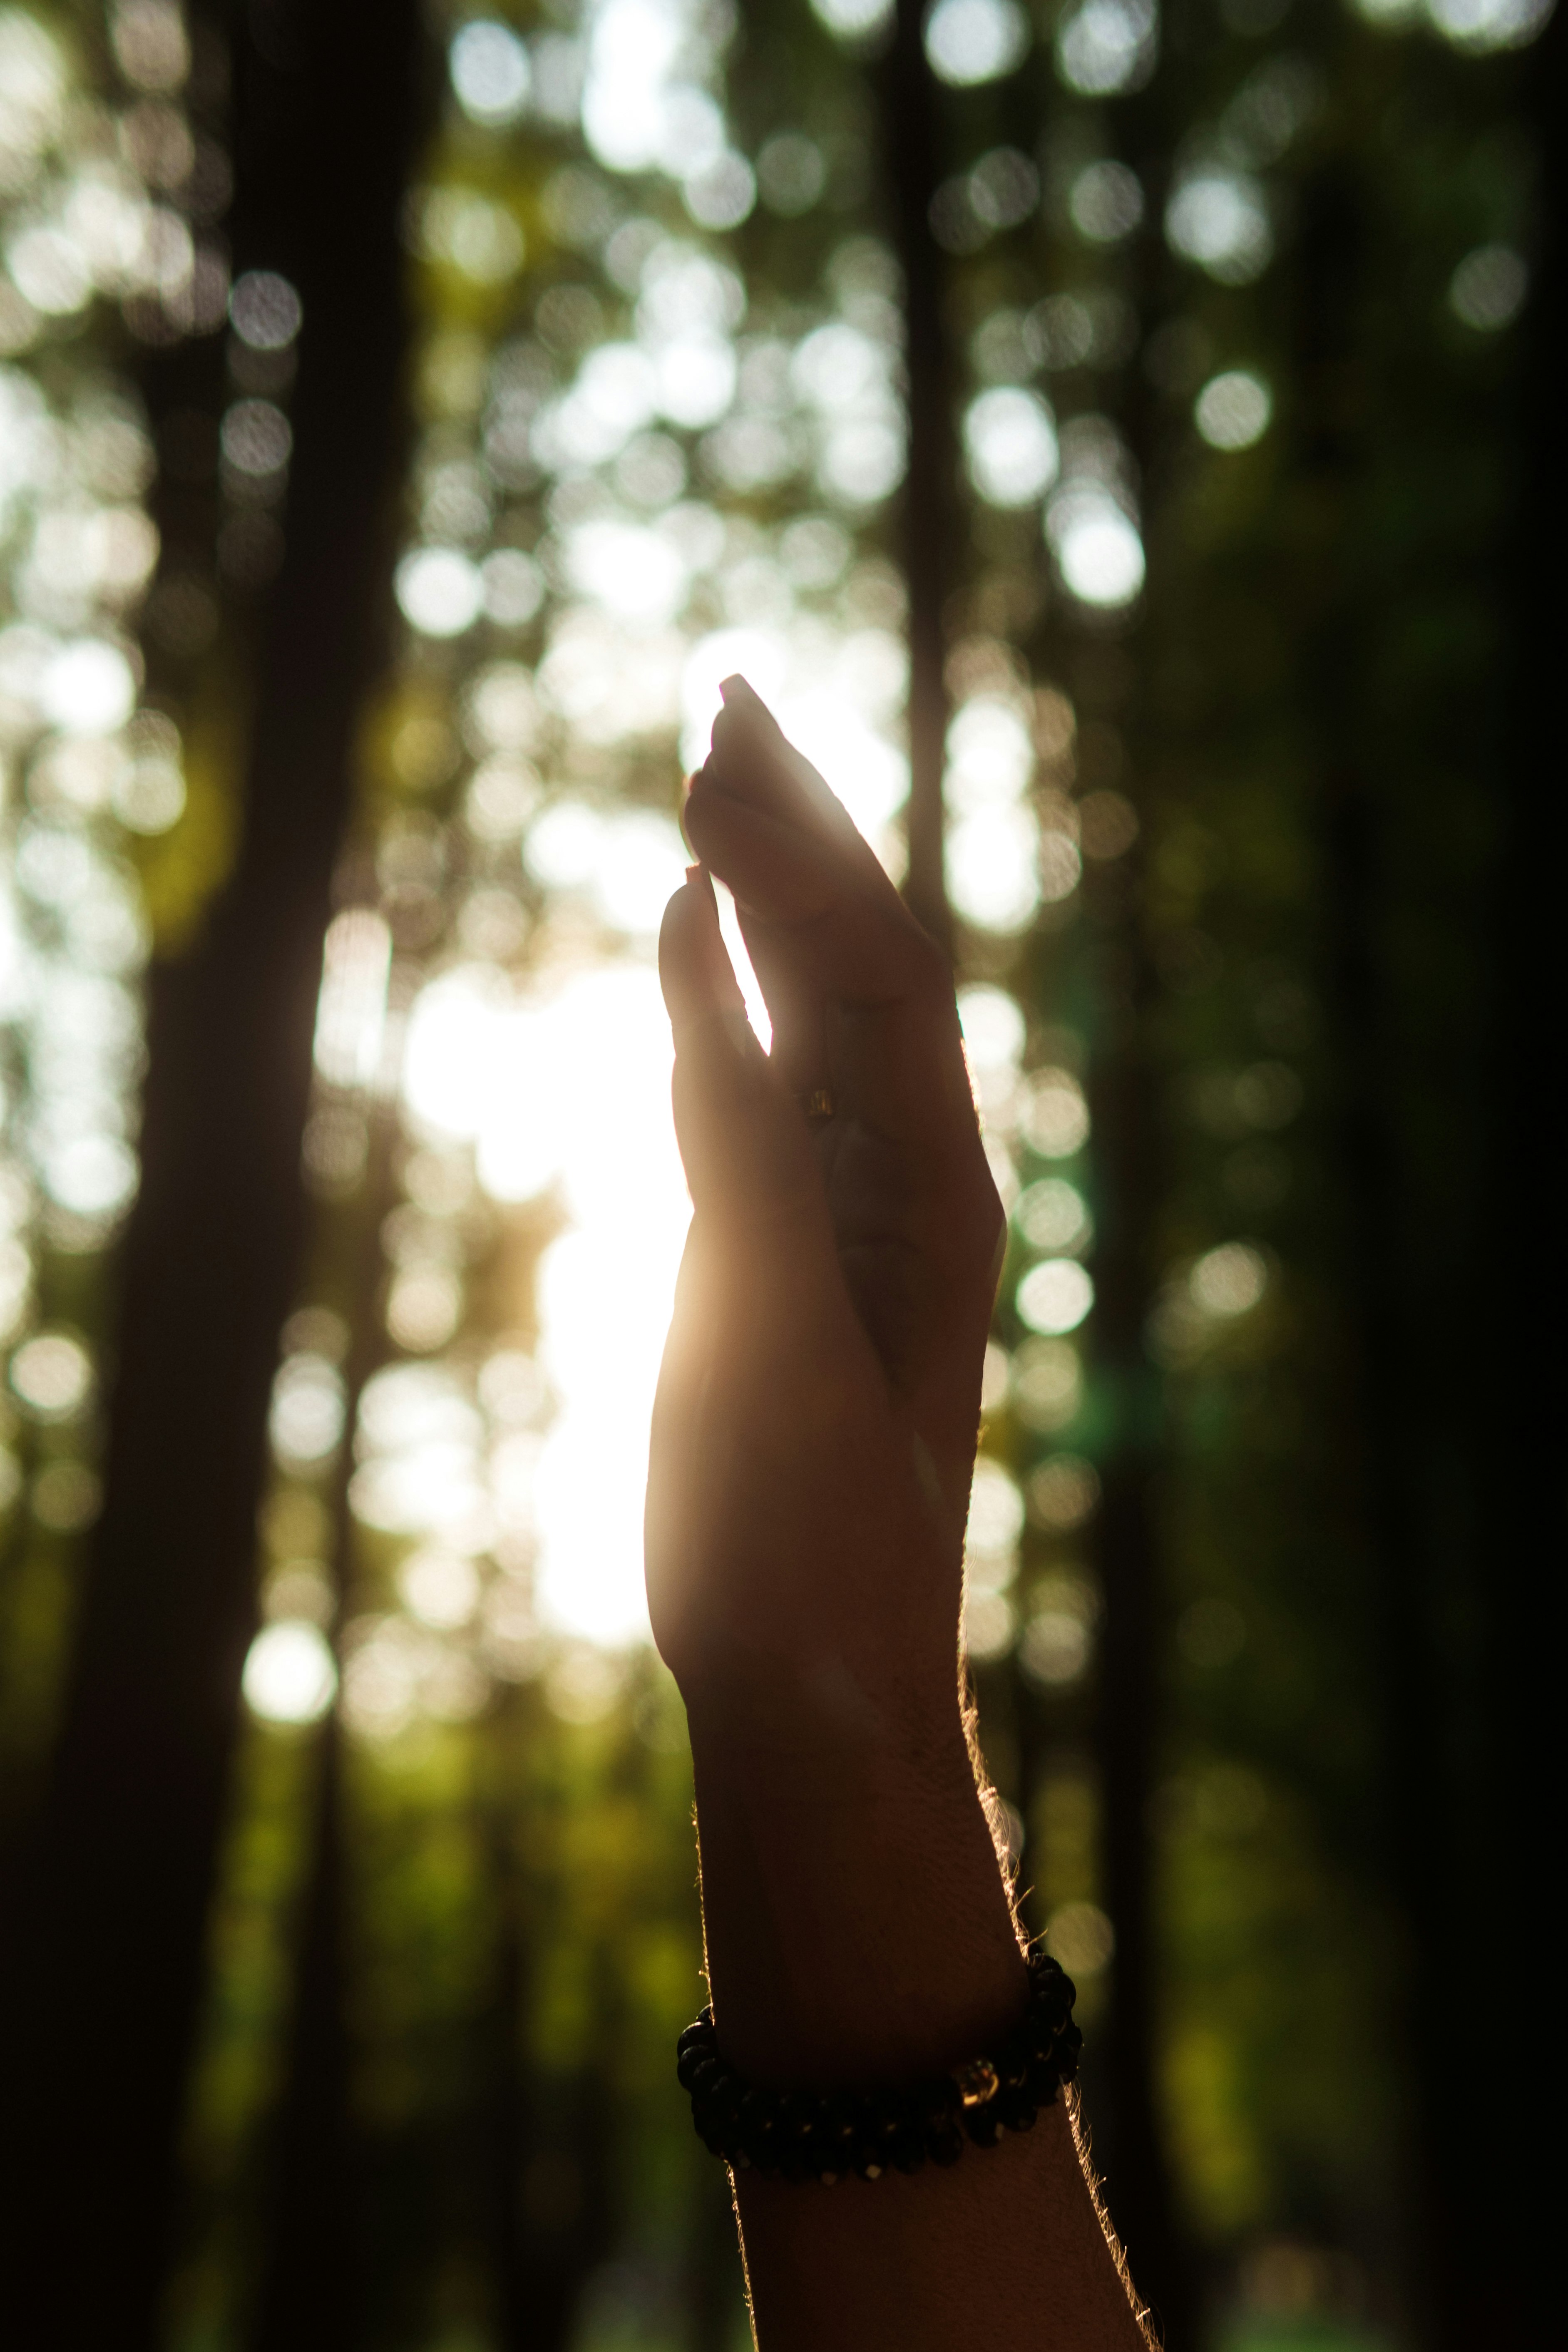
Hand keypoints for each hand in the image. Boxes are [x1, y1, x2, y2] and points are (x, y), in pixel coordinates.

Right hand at [646, 676, 1004, 1755]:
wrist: (814, 1671)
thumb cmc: (804, 1531)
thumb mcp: (768, 1329)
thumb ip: (735, 1133)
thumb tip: (697, 929)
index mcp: (934, 1189)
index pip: (877, 973)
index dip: (800, 857)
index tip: (715, 751)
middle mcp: (904, 1177)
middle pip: (862, 963)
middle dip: (798, 833)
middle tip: (727, 697)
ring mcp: (844, 1210)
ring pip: (816, 1015)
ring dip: (767, 896)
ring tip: (711, 778)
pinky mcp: (782, 1251)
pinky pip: (766, 1089)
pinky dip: (729, 997)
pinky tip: (698, 936)